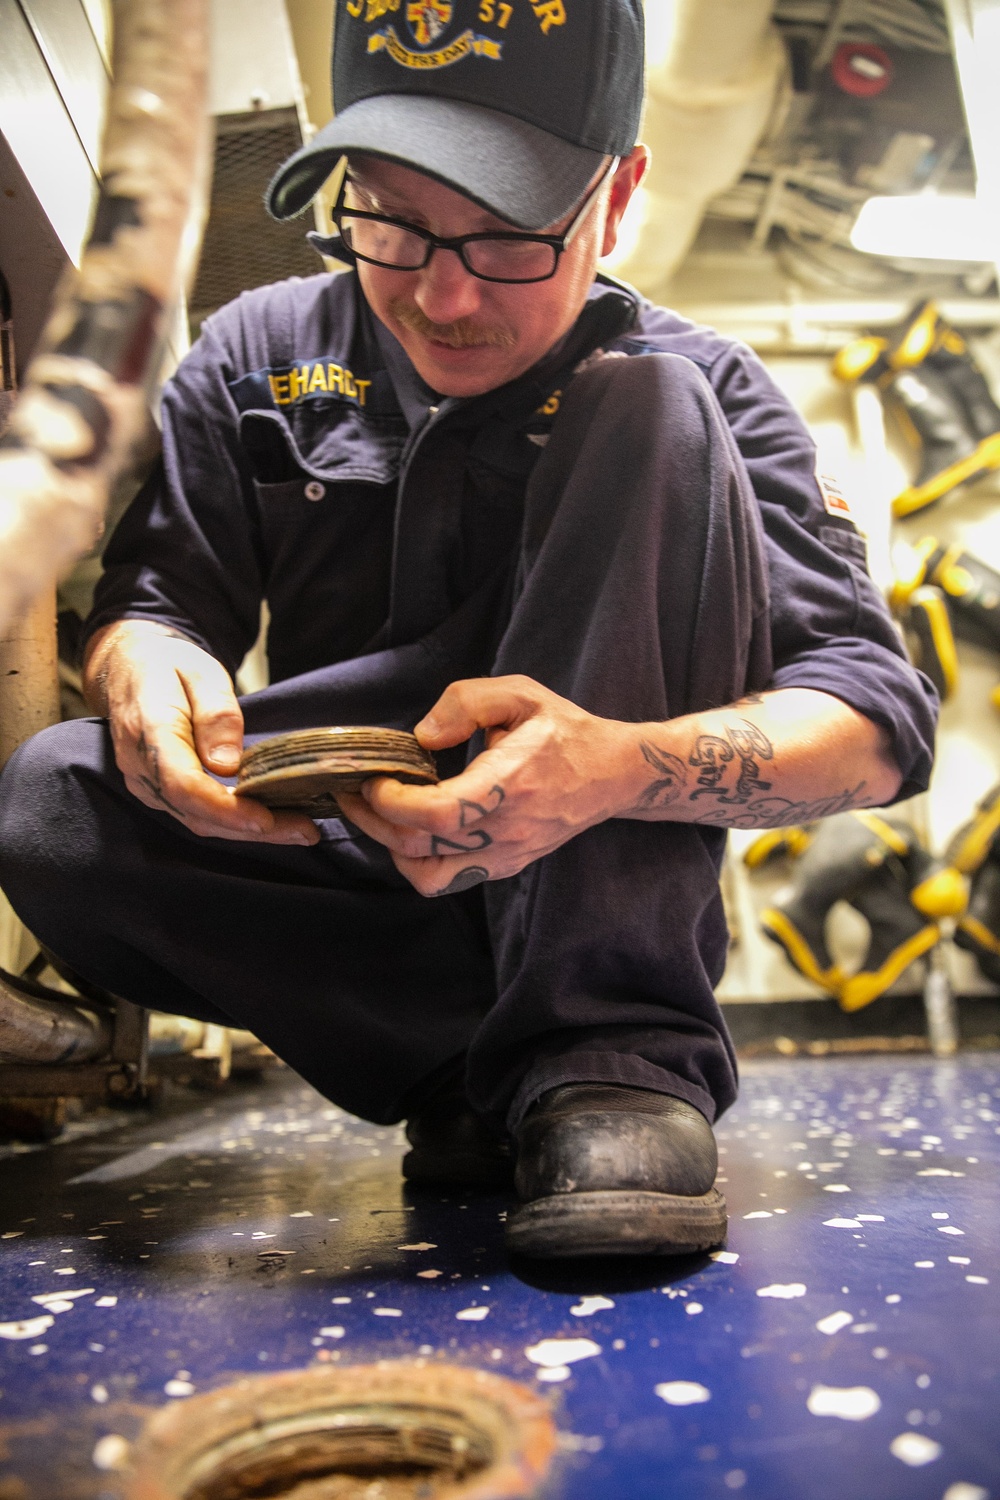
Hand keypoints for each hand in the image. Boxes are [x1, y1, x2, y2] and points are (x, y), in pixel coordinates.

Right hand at [84, 621, 319, 844]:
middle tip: (306, 831)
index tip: (266, 818)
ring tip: (299, 829)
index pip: (183, 784)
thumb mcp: (201, 672)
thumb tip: (228, 765)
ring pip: (198, 821)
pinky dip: (234, 823)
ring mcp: (145, 784)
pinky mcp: (158, 792)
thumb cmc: (169, 666)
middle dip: (251, 829)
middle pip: (196, 814)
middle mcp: (140, 767)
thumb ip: (216, 715)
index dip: (225, 809)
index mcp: (148, 730)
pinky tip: (271, 820)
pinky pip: (195, 815)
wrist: (128, 668)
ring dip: (248, 832)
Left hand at [336, 675, 630, 895]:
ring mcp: (505, 854)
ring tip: (381, 817)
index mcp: (509, 784)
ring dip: (394, 850)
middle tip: (354, 793)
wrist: (612, 774)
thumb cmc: (564, 731)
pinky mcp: (504, 866)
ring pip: (429, 877)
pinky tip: (413, 829)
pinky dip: (419, 860)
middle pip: (421, 847)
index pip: (439, 813)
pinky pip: (449, 879)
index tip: (374, 779)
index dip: (393, 803)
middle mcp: (506, 828)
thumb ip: (465, 703)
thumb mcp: (520, 693)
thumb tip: (423, 736)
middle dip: (374, 821)